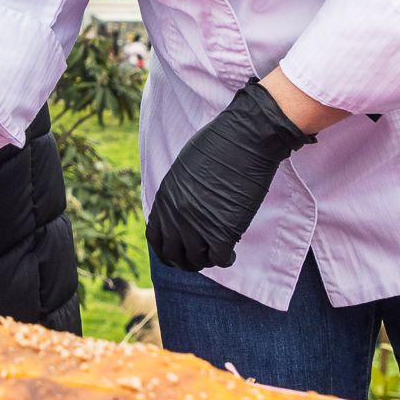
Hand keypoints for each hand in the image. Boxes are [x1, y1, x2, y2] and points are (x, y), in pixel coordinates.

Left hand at [146, 77, 312, 271]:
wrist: (245, 139)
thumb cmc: (219, 144)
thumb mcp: (185, 168)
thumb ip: (179, 192)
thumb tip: (185, 207)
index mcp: (165, 198)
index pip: (155, 237)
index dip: (166, 248)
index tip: (178, 249)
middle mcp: (176, 216)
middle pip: (173, 255)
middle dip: (185, 260)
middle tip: (199, 257)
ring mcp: (197, 225)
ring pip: (195, 260)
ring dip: (206, 260)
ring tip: (216, 253)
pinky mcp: (222, 231)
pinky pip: (219, 259)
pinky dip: (225, 260)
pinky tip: (231, 254)